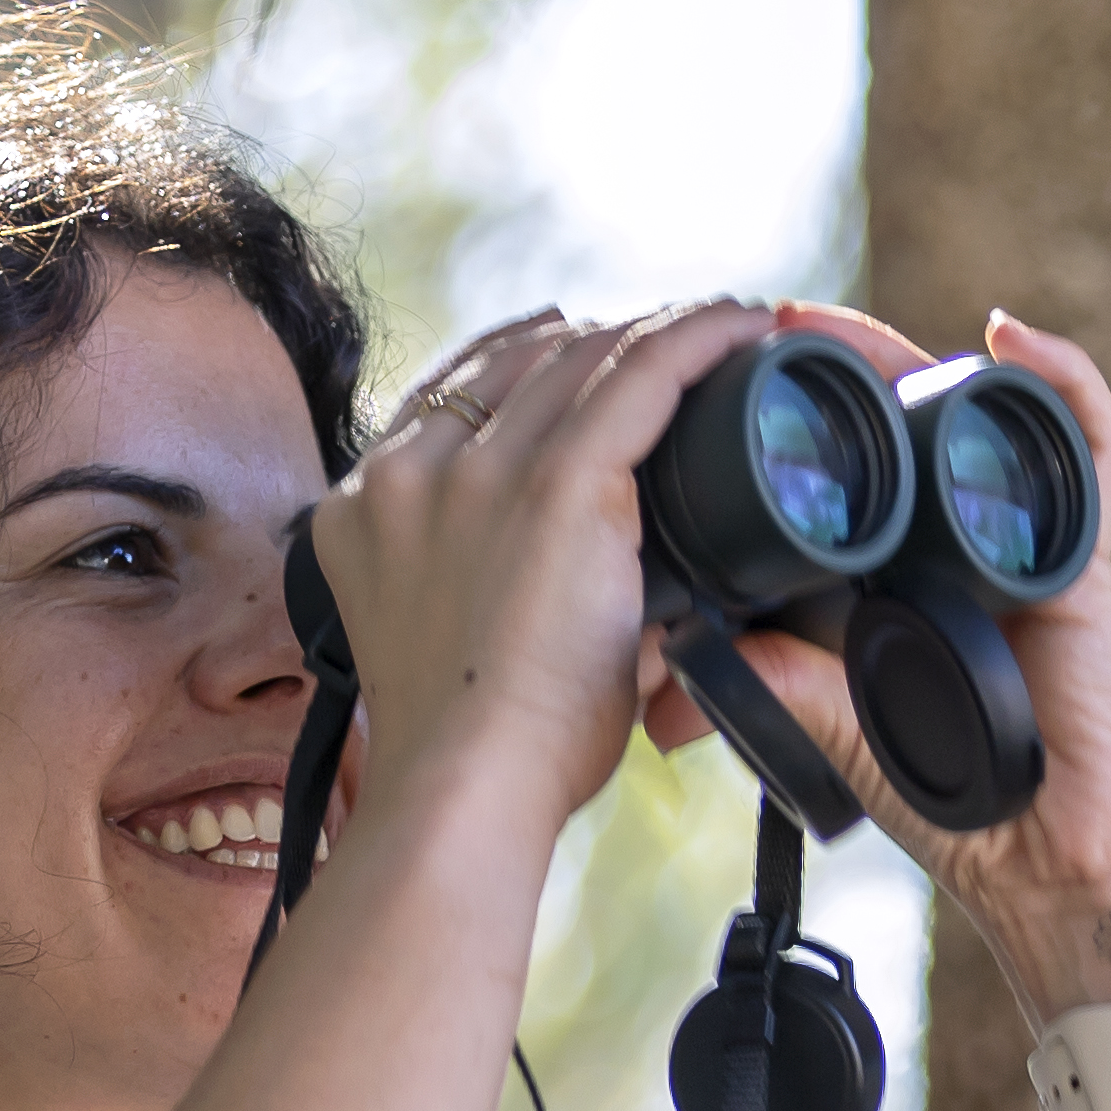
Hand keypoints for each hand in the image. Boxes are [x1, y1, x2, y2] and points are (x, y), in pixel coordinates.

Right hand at [298, 300, 782, 837]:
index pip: (448, 390)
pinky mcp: (560, 485)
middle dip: (597, 338)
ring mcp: (480, 471)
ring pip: (585, 357)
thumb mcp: (451, 648)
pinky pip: (645, 375)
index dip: (520, 354)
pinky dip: (700, 338)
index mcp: (367, 508)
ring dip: (655, 329)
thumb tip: (626, 607)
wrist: (460, 788)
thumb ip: (498, 598)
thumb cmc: (471, 757)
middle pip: (521, 361)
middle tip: (666, 336)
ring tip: (716, 322)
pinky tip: (742, 323)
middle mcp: (413, 472)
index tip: (573, 344)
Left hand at [690, 309, 1110, 1017]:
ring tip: (851, 330)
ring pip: (977, 415)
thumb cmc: (956, 803)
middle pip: (900, 422)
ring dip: (918, 358)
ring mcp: (1018, 539)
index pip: (839, 474)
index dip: (787, 426)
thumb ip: (782, 695)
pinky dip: (1061, 379)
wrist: (1050, 863)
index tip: (721, 387)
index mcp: (886, 577)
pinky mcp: (1084, 553)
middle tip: (779, 328)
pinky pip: (1089, 444)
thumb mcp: (843, 738)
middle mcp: (948, 544)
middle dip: (843, 368)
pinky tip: (1009, 336)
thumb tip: (692, 667)